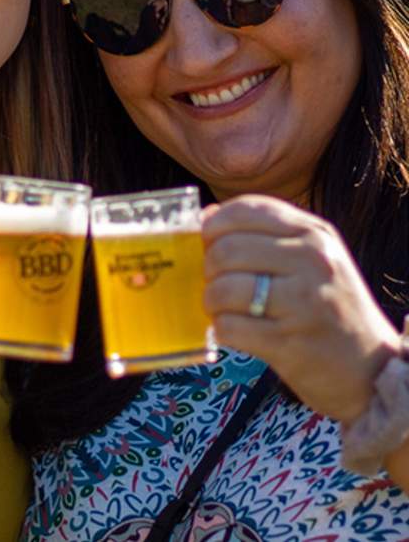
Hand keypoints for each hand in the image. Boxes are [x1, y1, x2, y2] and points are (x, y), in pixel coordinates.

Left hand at [202, 194, 400, 422]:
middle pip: (226, 249)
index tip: (209, 242)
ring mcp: (302, 302)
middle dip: (209, 269)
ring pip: (223, 288)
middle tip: (217, 282)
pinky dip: (221, 330)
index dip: (215, 225)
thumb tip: (207, 216)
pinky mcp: (289, 343)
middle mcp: (312, 261)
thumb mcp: (310, 257)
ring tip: (223, 308)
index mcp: (314, 233)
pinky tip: (235, 330)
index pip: (247, 209)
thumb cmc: (330, 307)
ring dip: (212, 301)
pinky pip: (229, 327)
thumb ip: (262, 232)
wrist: (371, 368)